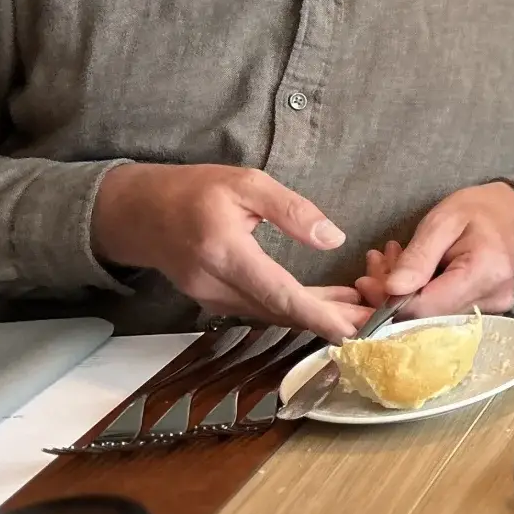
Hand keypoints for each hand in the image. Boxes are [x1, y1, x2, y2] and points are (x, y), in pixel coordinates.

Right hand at [91, 164, 371, 340]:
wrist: (138, 212)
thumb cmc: (192, 190)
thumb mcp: (246, 183)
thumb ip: (291, 210)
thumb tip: (333, 237)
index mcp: (224, 252)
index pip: (279, 293)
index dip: (318, 315)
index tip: (353, 330)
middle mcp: (215, 284)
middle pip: (281, 312)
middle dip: (329, 320)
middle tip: (375, 322)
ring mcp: (211, 298)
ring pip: (273, 314)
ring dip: (316, 316)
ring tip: (361, 311)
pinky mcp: (214, 300)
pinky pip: (261, 309)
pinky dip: (295, 308)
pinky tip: (326, 302)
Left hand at [361, 183, 513, 317]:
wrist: (513, 213)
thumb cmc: (478, 210)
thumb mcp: (442, 221)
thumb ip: (418, 257)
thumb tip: (391, 291)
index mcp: (485, 273)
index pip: (426, 308)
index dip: (389, 302)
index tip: (366, 281)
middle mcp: (493, 300)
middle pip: (426, 316)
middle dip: (391, 296)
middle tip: (374, 266)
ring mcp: (492, 311)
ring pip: (430, 317)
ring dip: (402, 295)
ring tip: (390, 262)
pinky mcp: (485, 313)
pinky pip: (441, 313)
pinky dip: (418, 296)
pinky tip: (409, 275)